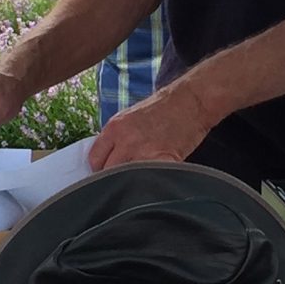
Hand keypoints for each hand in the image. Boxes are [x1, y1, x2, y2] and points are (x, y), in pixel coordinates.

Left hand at [88, 82, 212, 169]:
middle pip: (107, 172)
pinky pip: (150, 179)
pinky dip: (151, 181)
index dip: (100, 168)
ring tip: (138, 180)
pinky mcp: (164, 161)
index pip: (94, 159)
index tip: (106, 172)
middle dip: (113, 177)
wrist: (190, 101)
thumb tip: (107, 158)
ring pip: (126, 179)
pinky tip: (155, 179)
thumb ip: (115, 137)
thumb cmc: (162, 107)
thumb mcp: (129, 116)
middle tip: (122, 179)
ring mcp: (144, 153)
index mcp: (114, 128)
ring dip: (131, 182)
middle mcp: (126, 141)